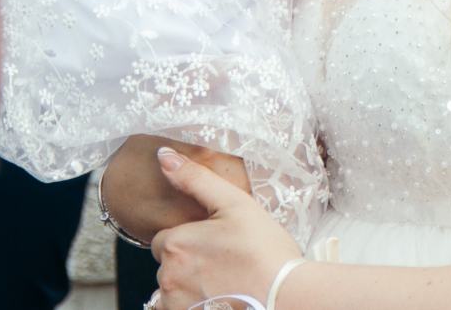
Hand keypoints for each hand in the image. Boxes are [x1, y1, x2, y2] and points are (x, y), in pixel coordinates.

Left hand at [151, 147, 301, 309]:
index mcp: (176, 243)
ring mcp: (175, 303)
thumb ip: (196, 179)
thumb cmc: (265, 251)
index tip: (218, 244)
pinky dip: (194, 305)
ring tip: (226, 283)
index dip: (192, 240)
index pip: (165, 240)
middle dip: (190, 264)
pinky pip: (177, 309)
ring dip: (190, 287)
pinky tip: (220, 299)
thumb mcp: (235, 204)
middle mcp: (167, 276)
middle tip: (227, 263)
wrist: (285, 296)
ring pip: (172, 290)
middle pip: (169, 266)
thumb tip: (164, 156)